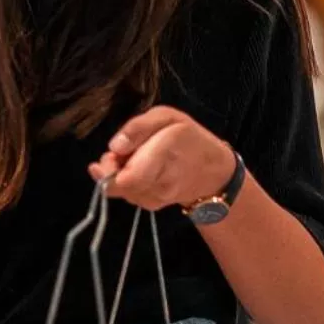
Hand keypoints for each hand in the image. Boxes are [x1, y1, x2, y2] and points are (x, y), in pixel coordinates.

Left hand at [89, 106, 235, 211]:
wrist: (214, 171)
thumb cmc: (189, 138)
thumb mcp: (167, 117)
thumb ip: (137, 127)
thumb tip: (115, 147)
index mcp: (164, 155)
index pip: (125, 178)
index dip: (108, 169)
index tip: (111, 154)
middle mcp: (161, 183)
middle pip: (118, 187)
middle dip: (111, 170)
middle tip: (119, 154)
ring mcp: (158, 198)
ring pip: (122, 192)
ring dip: (119, 176)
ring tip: (134, 160)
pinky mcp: (154, 205)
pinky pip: (131, 196)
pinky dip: (128, 184)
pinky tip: (140, 171)